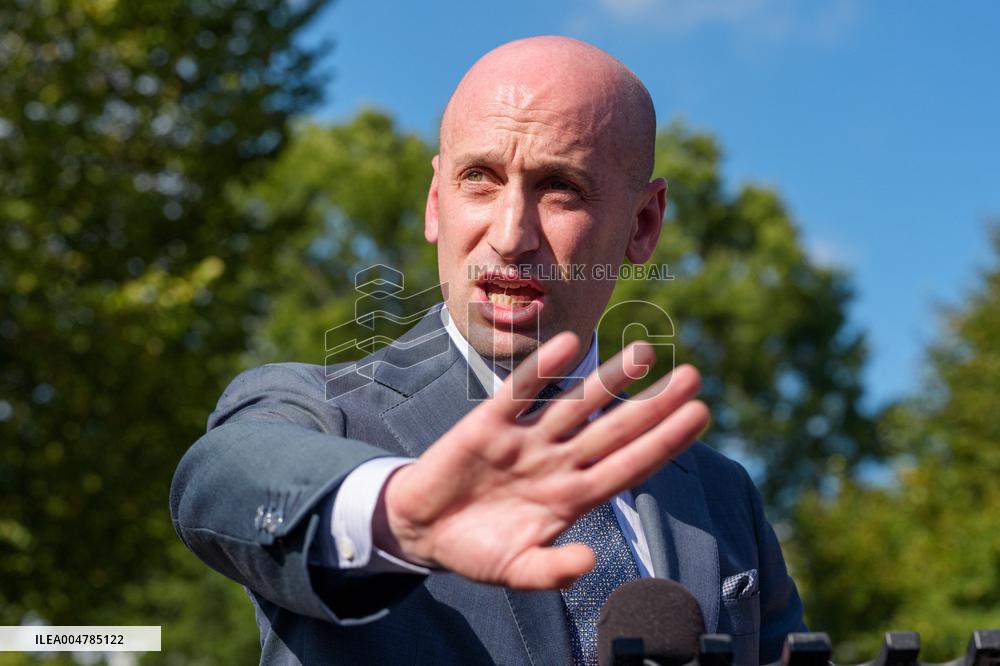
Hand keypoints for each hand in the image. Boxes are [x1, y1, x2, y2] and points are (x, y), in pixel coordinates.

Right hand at [379, 333, 708, 588]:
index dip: (665, 442)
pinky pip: (520, 392)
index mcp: (571, 498)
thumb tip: (589, 561)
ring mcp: (525, 440)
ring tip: (645, 353)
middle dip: (653, 406)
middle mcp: (556, 462)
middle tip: (692, 377)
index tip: (700, 416)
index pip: (629, 466)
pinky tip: (570, 345)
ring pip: (575, 404)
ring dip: (608, 379)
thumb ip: (552, 571)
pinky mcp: (487, 424)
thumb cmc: (475, 551)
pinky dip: (543, 369)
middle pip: (613, 429)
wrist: (421, 528)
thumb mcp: (515, 571)